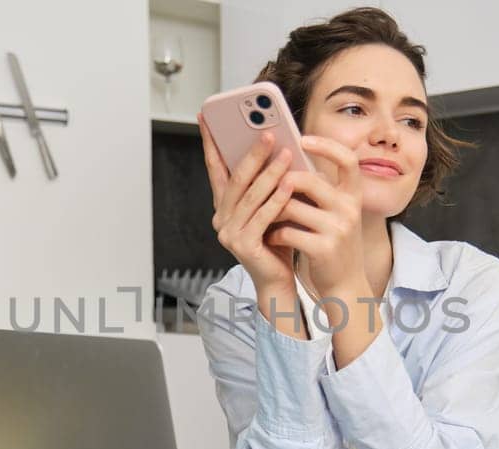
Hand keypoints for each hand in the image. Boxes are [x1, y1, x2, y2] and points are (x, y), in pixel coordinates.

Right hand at [199, 114, 295, 291]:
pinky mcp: (242, 246)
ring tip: (286, 153)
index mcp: (224, 206)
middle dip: (252, 153)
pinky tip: (291, 184)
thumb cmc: (277, 240)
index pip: (216, 168)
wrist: (278, 280)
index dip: (210, 143)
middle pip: (236, 178)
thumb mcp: (271, 205)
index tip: (208, 118)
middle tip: (268, 132)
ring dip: (269, 172)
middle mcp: (221, 218)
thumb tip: (278, 144)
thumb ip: (267, 182)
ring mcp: (228, 233)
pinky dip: (277, 199)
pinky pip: (262, 216)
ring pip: (250, 195)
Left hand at [267, 136, 367, 297]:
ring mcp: (339, 229)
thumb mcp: (333, 213)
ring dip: (272, 210)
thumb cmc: (331, 243)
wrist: (344, 285)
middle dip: (281, 181)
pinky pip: (288, 232)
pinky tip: (271, 237)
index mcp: (352, 195)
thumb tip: (287, 163)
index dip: (327, 146)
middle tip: (266, 185)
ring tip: (264, 215)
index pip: (348, 160)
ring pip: (292, 206)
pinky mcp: (324, 249)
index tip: (303, 139)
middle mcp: (350, 209)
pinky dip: (274, 234)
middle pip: (309, 180)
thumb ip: (319, 190)